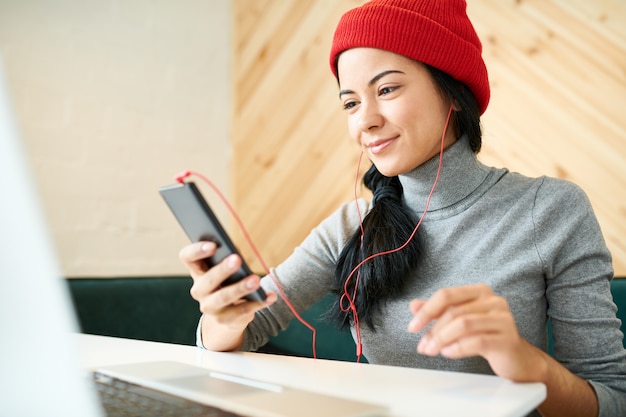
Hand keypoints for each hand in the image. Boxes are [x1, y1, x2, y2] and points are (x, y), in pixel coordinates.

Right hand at [179, 241, 276, 349]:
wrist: (227, 315)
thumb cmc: (227, 282)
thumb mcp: (225, 269)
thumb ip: (227, 258)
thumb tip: (238, 254)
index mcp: (197, 271)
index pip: (187, 257)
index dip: (197, 250)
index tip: (213, 245)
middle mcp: (199, 290)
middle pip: (207, 280)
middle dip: (222, 269)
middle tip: (237, 259)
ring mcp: (210, 307)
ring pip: (223, 298)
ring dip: (240, 288)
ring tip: (256, 280)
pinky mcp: (225, 319)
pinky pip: (242, 311)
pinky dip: (258, 302)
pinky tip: (270, 296)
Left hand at [406, 284, 541, 381]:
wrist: (518, 359)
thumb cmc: (487, 337)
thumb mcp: (460, 321)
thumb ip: (438, 312)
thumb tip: (413, 305)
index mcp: (480, 292)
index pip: (446, 295)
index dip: (426, 310)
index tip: (412, 327)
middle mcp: (494, 301)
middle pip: (454, 312)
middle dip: (433, 331)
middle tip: (422, 346)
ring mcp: (503, 318)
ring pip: (464, 325)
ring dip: (442, 340)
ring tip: (432, 351)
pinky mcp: (508, 338)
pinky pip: (477, 341)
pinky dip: (458, 348)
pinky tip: (448, 353)